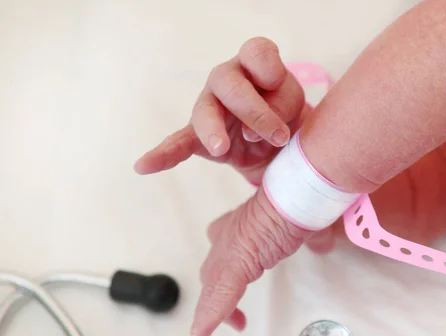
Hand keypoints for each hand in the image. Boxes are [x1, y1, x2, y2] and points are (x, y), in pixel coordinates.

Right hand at [134, 37, 304, 184]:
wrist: (277, 142)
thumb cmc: (285, 113)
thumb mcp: (295, 107)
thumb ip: (281, 107)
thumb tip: (251, 131)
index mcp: (254, 64)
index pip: (257, 53)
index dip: (269, 69)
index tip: (277, 85)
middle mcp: (227, 78)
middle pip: (230, 84)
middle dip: (255, 111)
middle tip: (278, 137)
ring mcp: (208, 104)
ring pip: (204, 111)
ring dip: (214, 130)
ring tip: (221, 147)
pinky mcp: (197, 135)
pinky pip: (178, 142)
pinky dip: (163, 155)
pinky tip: (144, 166)